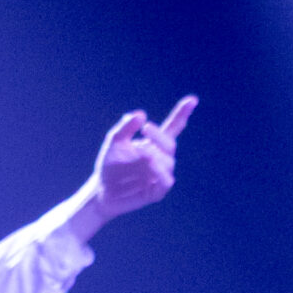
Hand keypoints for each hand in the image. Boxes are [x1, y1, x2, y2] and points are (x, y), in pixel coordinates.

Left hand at [74, 98, 196, 235]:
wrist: (100, 192)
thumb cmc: (109, 166)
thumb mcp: (114, 142)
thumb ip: (125, 128)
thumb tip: (141, 114)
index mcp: (154, 144)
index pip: (172, 128)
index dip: (182, 114)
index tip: (192, 100)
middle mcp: (160, 158)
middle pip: (169, 144)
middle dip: (159, 136)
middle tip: (146, 128)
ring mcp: (160, 175)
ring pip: (168, 162)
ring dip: (156, 154)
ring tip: (142, 150)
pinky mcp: (156, 192)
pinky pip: (166, 182)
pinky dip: (160, 172)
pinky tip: (151, 164)